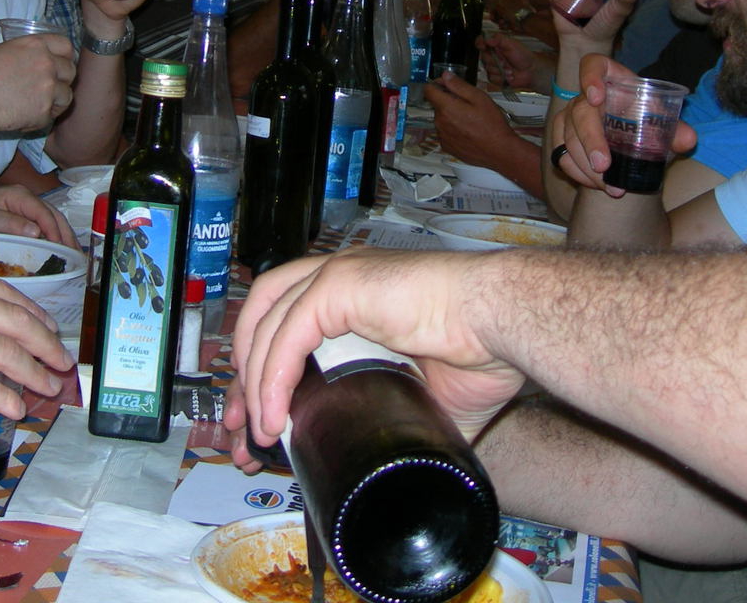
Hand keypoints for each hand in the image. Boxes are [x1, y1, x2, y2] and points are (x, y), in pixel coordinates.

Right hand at [0, 32, 75, 143]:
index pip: (65, 45)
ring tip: (42, 103)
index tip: (58, 61)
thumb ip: (13, 52)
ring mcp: (48, 89)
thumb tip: (16, 58)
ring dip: (57, 99)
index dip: (63, 55)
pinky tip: (31, 116)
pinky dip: (45, 116)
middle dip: (62, 78)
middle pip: (71, 70)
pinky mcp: (45, 112)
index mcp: (34, 45)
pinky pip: (53, 115)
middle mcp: (47, 64)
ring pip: (67, 95)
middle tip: (49, 85)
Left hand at [0, 184, 79, 248]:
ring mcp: (24, 206)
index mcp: (19, 195)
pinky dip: (53, 236)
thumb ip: (9, 223)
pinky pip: (43, 224)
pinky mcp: (21, 216)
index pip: (44, 214)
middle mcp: (25, 198)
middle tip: (76, 256)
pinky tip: (58, 248)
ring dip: (63, 236)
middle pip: (53, 215)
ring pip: (51, 219)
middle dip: (66, 235)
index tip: (61, 250)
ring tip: (72, 255)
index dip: (55, 232)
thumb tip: (36, 232)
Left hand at [230, 250, 525, 452]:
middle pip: (260, 320)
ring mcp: (335, 276)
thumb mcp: (426, 399)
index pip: (280, 327)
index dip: (259, 376)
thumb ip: (403, 422)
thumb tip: (401, 470)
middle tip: (242, 431)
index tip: (254, 426)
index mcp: (351, 299)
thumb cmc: (480, 352)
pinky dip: (274, 375)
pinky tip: (275, 413)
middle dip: (243, 378)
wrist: (504, 326)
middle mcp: (335, 279)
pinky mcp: (340, 284)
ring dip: (254, 382)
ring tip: (260, 433)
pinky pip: (288, 332)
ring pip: (266, 325)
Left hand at [426, 74, 509, 166]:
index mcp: (446, 108)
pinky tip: (468, 131)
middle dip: (449, 101)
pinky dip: (453, 129)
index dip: (437, 84)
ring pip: (442, 119)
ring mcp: (442, 136)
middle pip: (438, 105)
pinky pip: (445, 132)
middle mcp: (440, 122)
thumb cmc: (491, 124)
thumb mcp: (479, 98)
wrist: (499, 151)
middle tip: (468, 105)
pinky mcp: (447, 146)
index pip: (429, 90)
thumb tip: (445, 76)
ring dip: (451, 116)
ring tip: (471, 120)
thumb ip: (459, 85)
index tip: (447, 85)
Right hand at [477, 33, 536, 89]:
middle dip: (494, 59)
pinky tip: (508, 75)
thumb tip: (486, 39)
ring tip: (509, 68)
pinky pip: (491, 77)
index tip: (483, 45)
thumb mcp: (512, 44)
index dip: (480, 43)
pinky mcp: (495, 77)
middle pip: (483, 56)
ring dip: (499, 68)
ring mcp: (493, 67)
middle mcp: (492, 56)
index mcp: (495, 46)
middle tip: (505, 59)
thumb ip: (499, 39)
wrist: (530, 71)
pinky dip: (501, 77)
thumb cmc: (523, 56)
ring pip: (487, 68)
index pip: (481, 42)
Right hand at [548, 53, 695, 195]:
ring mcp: (570, 116)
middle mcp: (586, 96)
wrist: (633, 145)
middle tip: (604, 165)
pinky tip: (595, 184)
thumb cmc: (647, 123)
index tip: (596, 97)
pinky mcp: (562, 137)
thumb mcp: (662, 123)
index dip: (590, 77)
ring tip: (609, 185)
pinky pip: (561, 154)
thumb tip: (688, 140)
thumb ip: (675, 130)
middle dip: (591, 140)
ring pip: (568, 137)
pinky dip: (577, 172)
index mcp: (611, 80)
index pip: (592, 65)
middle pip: (580, 111)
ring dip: (586, 164)